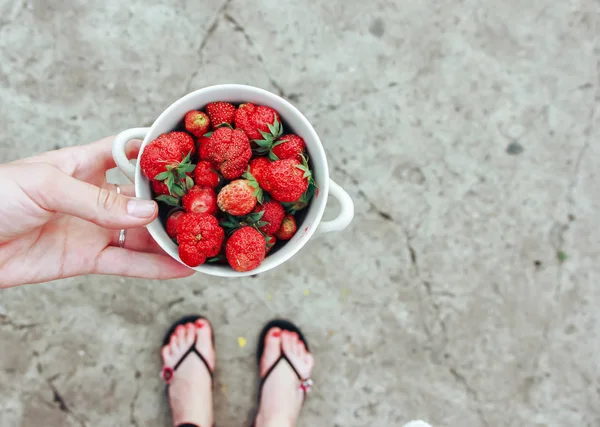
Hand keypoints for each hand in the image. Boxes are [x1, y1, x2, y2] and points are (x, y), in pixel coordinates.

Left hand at [0, 137, 193, 287]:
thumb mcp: (45, 185)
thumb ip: (97, 200)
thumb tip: (145, 212)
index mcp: (83, 164)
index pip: (128, 153)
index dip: (156, 154)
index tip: (189, 159)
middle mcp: (94, 196)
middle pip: (142, 198)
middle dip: (170, 203)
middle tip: (204, 209)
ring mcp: (92, 229)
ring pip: (140, 234)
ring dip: (168, 239)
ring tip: (201, 241)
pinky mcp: (86, 259)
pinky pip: (128, 263)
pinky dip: (155, 268)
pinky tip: (182, 267)